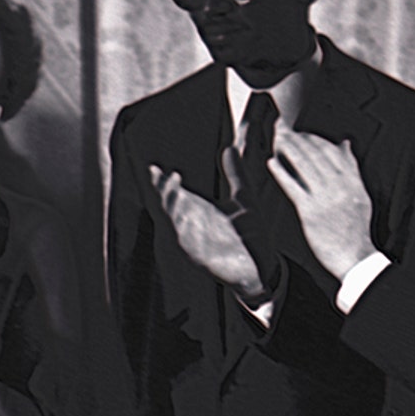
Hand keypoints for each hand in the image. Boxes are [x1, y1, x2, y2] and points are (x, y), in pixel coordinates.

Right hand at [149, 165, 264, 296]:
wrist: (261, 267)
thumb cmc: (250, 235)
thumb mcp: (244, 199)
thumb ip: (236, 174)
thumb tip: (230, 148)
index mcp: (198, 210)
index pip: (175, 192)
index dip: (162, 181)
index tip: (153, 167)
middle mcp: (190, 224)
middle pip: (167, 204)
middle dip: (160, 190)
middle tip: (156, 172)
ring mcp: (191, 240)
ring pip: (171, 220)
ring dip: (169, 203)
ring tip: (172, 183)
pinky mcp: (196, 255)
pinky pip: (181, 238)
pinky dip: (179, 225)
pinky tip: (180, 209)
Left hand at [267, 132, 375, 280]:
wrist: (355, 256)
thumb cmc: (355, 227)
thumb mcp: (359, 194)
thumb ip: (351, 168)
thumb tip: (344, 143)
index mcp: (352, 181)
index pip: (332, 151)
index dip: (314, 138)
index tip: (300, 131)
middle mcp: (341, 186)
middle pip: (317, 154)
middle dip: (298, 138)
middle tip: (281, 127)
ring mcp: (326, 198)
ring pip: (306, 166)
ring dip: (289, 150)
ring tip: (276, 139)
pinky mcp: (311, 212)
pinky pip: (294, 188)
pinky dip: (282, 173)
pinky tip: (271, 163)